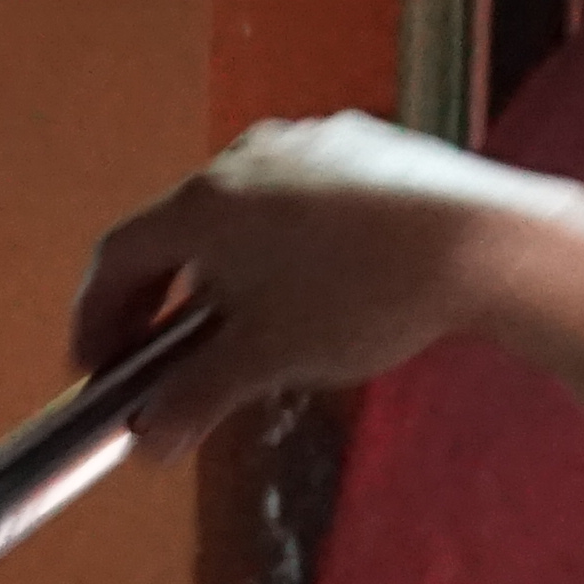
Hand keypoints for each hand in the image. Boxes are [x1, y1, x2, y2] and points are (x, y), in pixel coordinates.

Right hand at [72, 113, 583, 453]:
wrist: (483, 244)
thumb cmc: (366, 293)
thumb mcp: (266, 360)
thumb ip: (195, 399)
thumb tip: (151, 438)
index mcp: (204, 205)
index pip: (120, 258)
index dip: (99, 317)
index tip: (103, 363)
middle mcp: (246, 159)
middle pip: (178, 233)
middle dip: (165, 301)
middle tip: (170, 358)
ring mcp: (307, 146)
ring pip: (242, 215)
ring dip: (228, 272)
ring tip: (253, 330)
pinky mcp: (362, 148)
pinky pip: (300, 199)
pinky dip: (286, 246)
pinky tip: (323, 289)